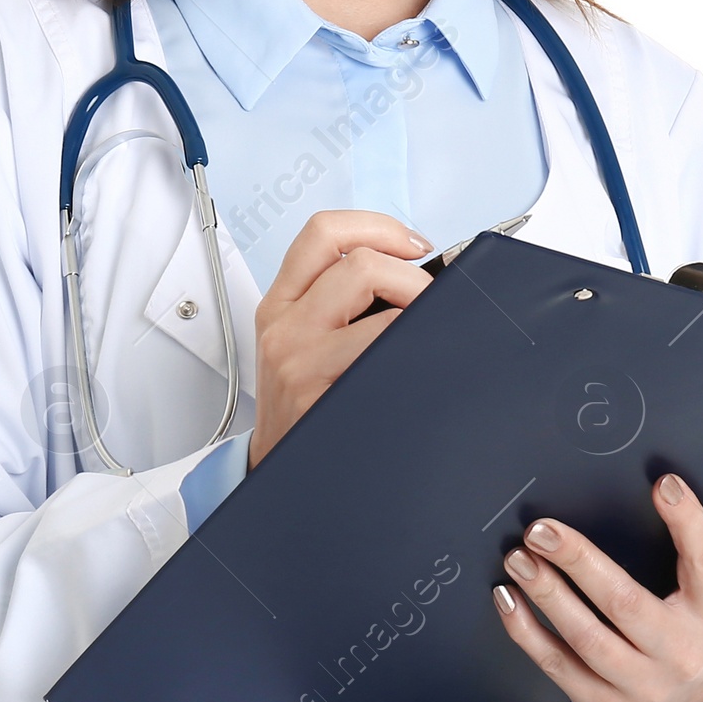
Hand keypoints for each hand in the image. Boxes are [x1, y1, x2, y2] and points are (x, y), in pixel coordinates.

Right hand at [250, 210, 432, 467]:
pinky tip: (418, 361)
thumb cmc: (300, 409)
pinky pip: (382, 348)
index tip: (413, 245)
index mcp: (281, 303)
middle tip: (428, 299)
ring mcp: (300, 356)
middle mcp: (285, 323)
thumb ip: (337, 303)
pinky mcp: (317, 389)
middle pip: (358, 259)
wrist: (274, 475)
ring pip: (372, 297)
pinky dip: (413, 347)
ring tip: (426, 329)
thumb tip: (409, 275)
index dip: (378, 226)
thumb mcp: (300, 344)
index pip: (324, 232)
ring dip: (417, 306)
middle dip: (411, 273)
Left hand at [493, 472, 702, 701]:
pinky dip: (526, 630)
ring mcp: (642, 686)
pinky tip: (509, 600)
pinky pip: (558, 665)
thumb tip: (652, 488)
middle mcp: (679, 652)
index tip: (664, 485)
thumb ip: (680, 552)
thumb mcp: (699, 596)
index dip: (688, 522)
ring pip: (585, 637)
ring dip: (546, 594)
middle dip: (578, 561)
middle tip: (541, 531)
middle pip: (625, 603)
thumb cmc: (683, 633)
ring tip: (519, 559)